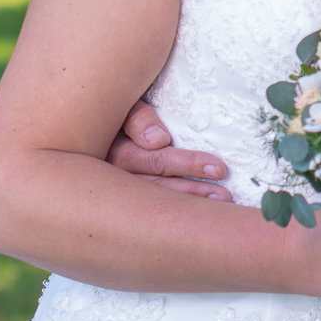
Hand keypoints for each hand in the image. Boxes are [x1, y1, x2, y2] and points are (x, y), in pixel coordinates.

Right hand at [104, 100, 231, 198]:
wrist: (95, 117)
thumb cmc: (115, 108)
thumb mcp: (122, 106)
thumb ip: (136, 119)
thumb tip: (157, 141)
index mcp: (114, 151)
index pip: (156, 161)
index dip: (188, 164)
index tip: (218, 169)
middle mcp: (114, 177)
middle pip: (158, 187)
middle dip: (193, 191)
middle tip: (225, 196)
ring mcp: (118, 190)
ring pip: (155, 200)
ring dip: (187, 203)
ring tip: (219, 205)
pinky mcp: (122, 198)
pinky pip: (149, 208)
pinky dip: (174, 210)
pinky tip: (195, 214)